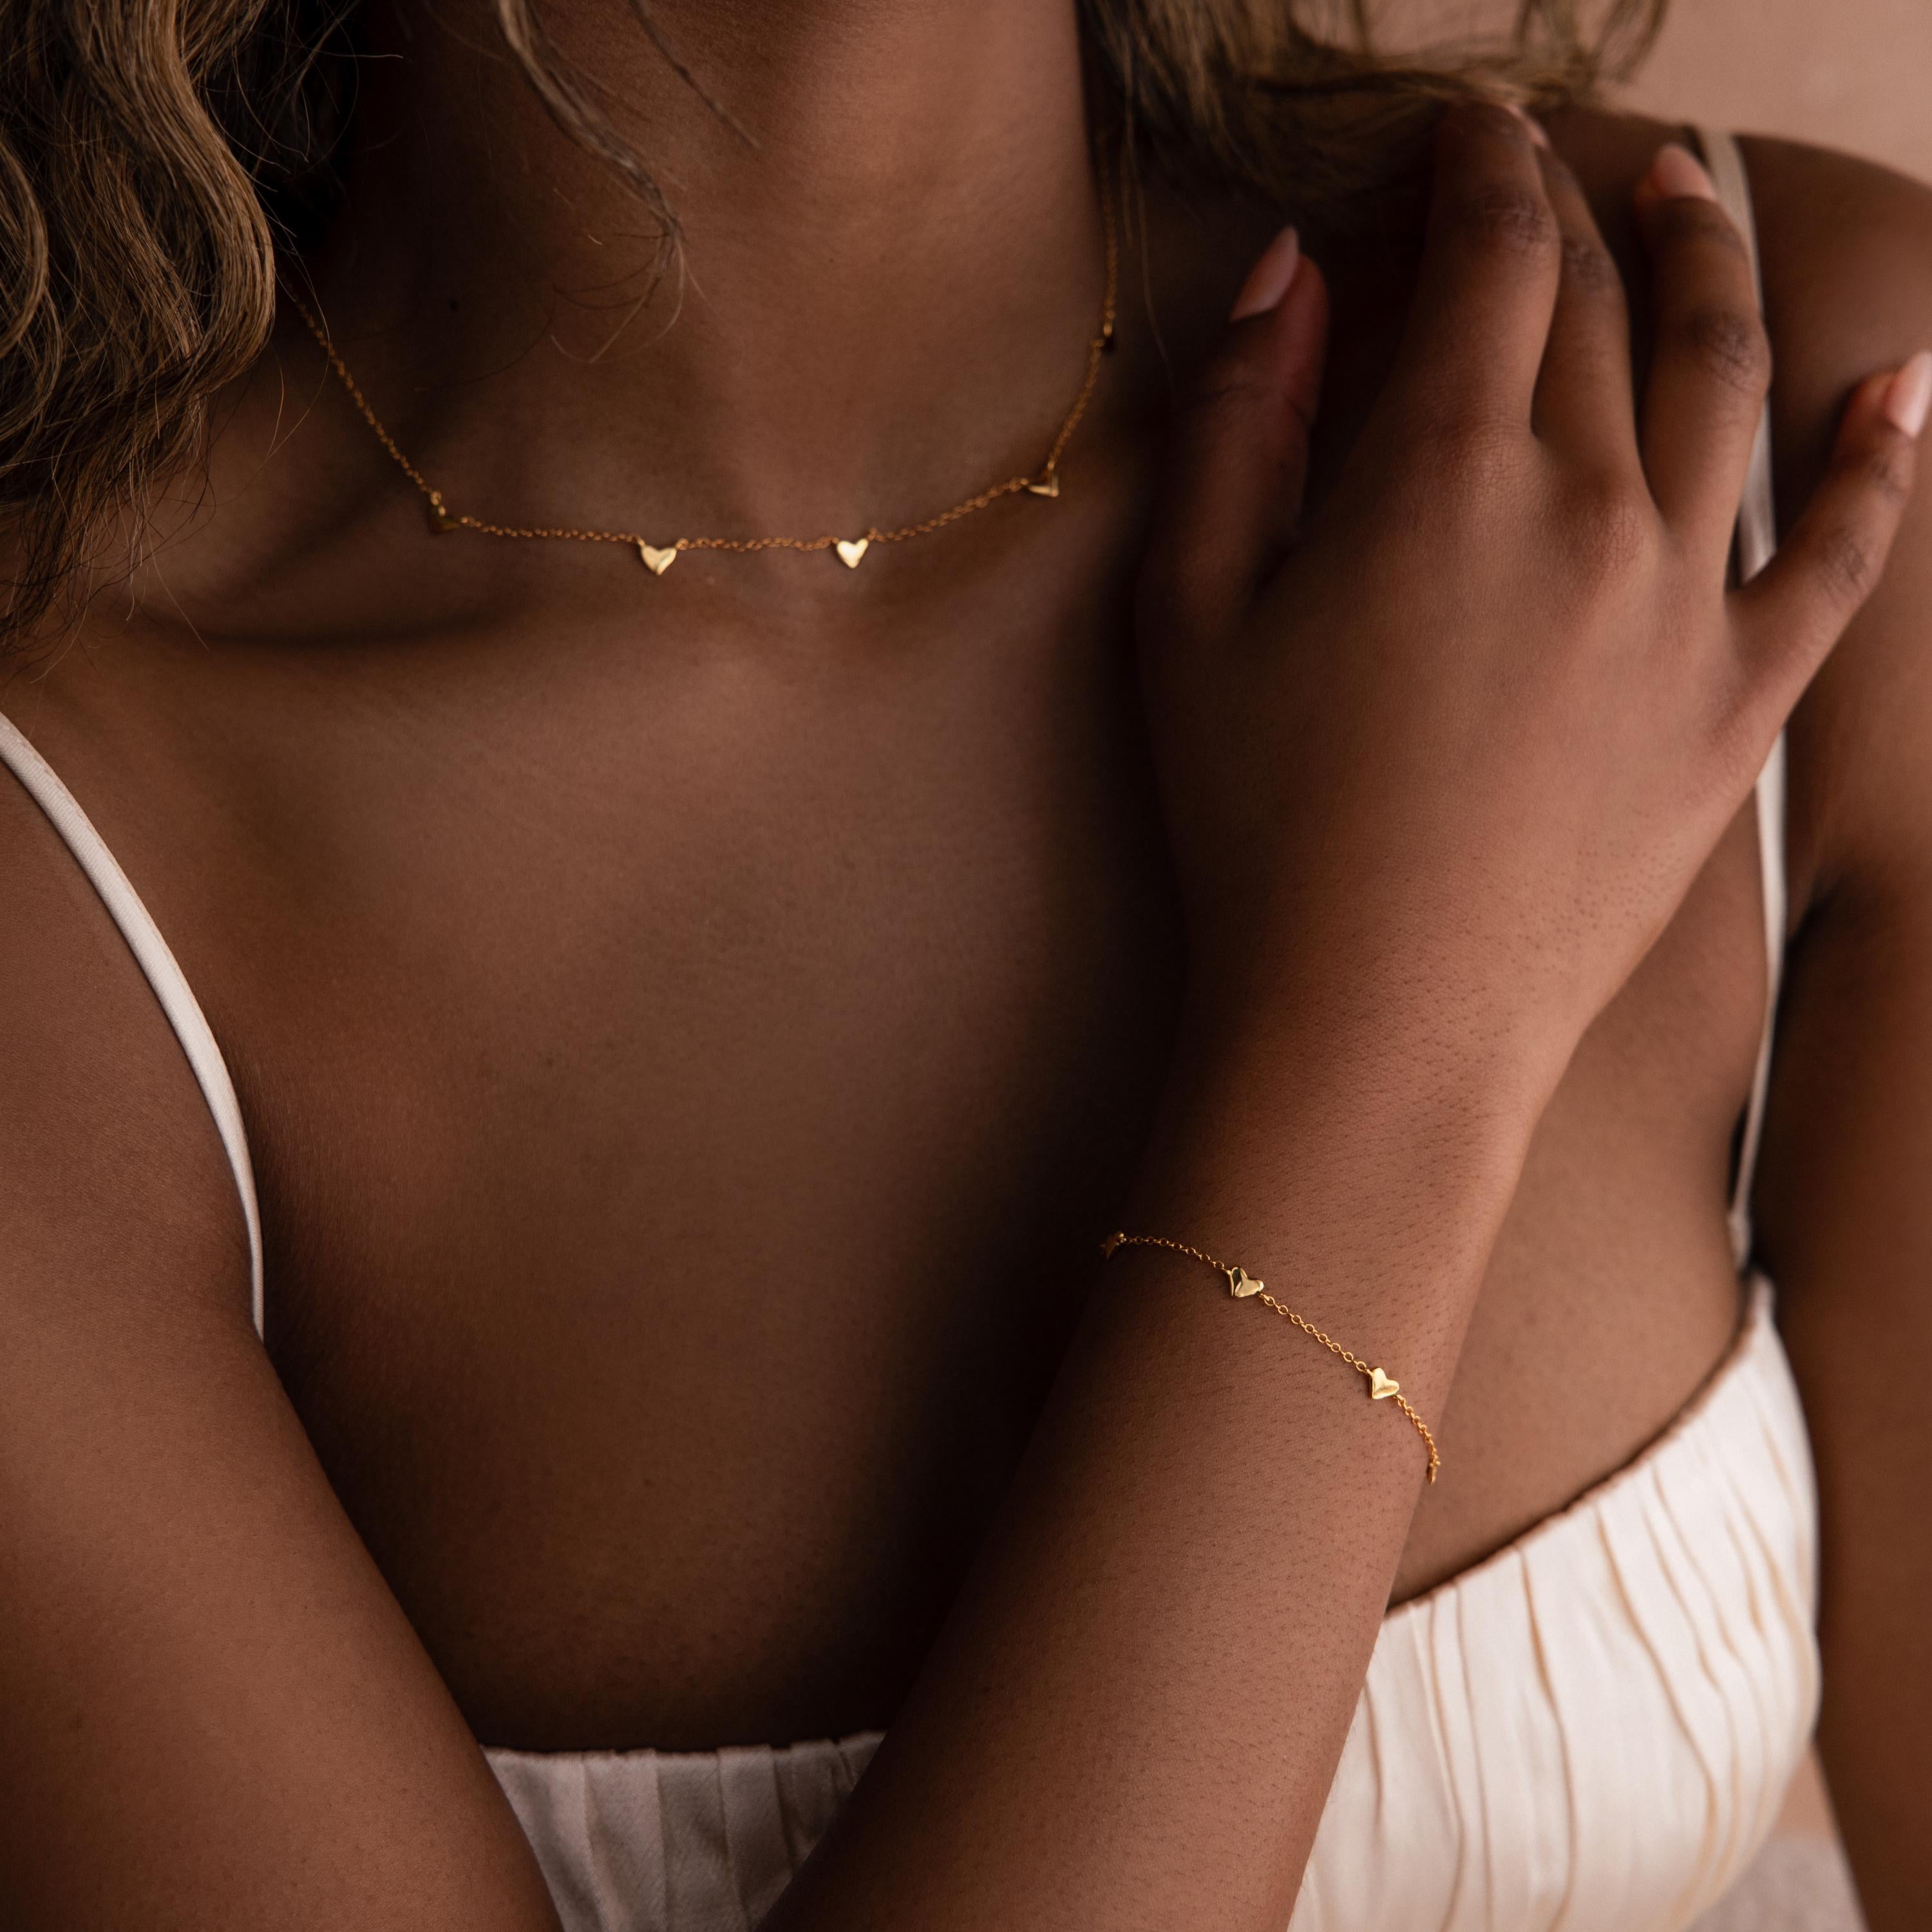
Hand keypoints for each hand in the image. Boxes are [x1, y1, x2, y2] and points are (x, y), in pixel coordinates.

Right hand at [1140, 105, 1927, 1101]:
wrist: (1375, 1025)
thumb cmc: (1255, 830)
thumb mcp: (1188, 617)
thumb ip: (1237, 426)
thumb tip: (1289, 276)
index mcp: (1441, 475)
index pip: (1489, 256)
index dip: (1474, 167)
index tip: (1460, 131)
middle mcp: (1589, 507)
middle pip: (1601, 302)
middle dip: (1567, 206)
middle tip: (1540, 165)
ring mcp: (1686, 604)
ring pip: (1729, 378)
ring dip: (1712, 261)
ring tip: (1694, 195)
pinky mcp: (1737, 704)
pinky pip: (1847, 554)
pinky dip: (1883, 456)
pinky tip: (1903, 383)